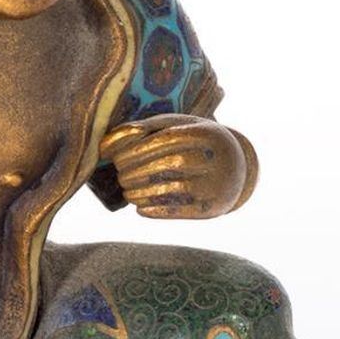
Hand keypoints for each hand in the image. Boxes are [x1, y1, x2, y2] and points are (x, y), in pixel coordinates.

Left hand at [99, 115, 252, 218]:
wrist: (235, 168)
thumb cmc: (193, 143)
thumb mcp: (174, 127)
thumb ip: (140, 130)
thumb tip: (104, 145)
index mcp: (206, 133)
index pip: (167, 140)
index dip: (138, 151)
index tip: (116, 159)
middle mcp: (216, 158)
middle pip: (170, 165)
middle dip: (137, 172)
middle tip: (120, 176)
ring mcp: (216, 184)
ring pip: (173, 189)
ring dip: (142, 192)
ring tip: (127, 192)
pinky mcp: (212, 207)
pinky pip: (180, 210)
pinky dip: (155, 210)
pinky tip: (139, 207)